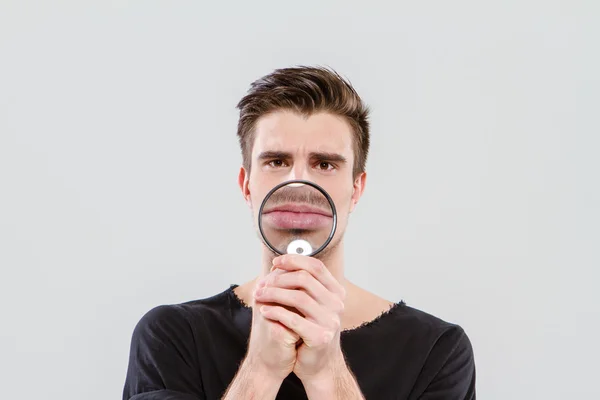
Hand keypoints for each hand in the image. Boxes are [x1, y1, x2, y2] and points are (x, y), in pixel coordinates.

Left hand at [254, 254, 346, 383]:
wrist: (317, 364)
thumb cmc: (310, 330)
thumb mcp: (310, 304)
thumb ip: (302, 285)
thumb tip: (279, 262)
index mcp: (336, 292)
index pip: (316, 267)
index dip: (295, 260)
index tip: (276, 262)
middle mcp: (337, 304)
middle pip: (305, 279)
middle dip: (279, 278)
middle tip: (262, 283)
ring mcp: (331, 321)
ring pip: (298, 297)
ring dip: (274, 294)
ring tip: (259, 296)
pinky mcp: (320, 337)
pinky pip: (293, 320)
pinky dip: (275, 313)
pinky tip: (264, 311)